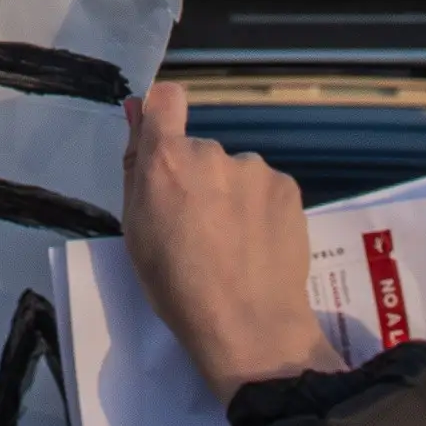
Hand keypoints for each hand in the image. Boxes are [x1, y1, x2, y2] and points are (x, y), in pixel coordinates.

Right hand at [124, 84, 321, 390]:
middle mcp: (212, 152)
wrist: (249, 326)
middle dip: (198, 178)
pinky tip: (260, 245)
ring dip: (233, 195)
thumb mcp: (136, 232)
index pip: (165, 100)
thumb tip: (137, 114)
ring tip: (235, 244)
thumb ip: (137, 168)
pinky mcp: (288, 187)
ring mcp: (255, 168)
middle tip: (200, 228)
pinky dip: (261, 209)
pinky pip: (266, 189)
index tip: (165, 137)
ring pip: (236, 172)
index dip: (163, 113)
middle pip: (200, 150)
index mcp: (167, 161)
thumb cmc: (177, 287)